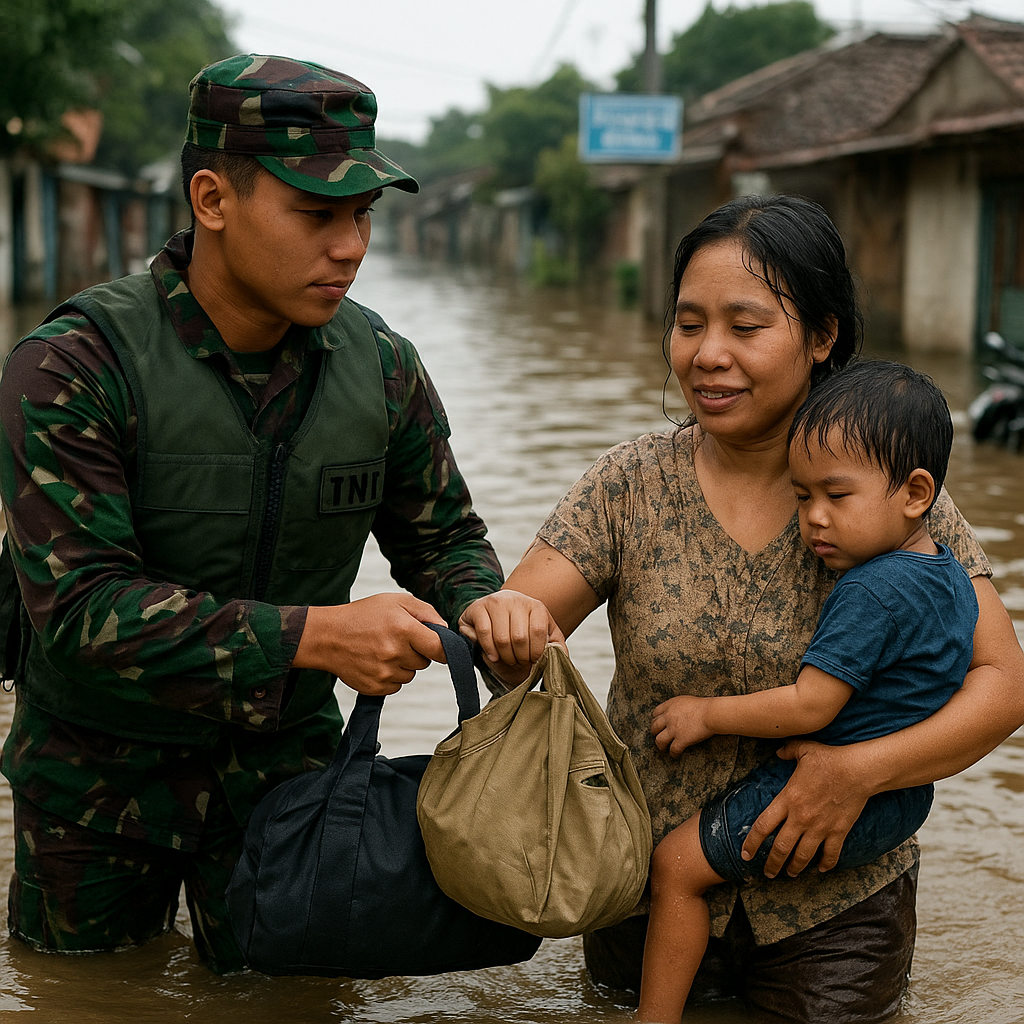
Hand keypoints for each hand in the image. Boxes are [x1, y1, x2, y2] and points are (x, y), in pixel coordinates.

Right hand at [294, 593, 445, 695]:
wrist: (327, 637)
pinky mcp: (376, 687)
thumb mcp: (395, 601)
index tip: (439, 647)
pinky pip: (396, 686)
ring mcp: (385, 673)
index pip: (440, 649)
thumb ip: (426, 612)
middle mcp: (395, 653)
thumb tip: (445, 630)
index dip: (444, 649)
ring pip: (411, 675)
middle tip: (397, 639)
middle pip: (425, 662)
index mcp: (404, 629)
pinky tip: (376, 661)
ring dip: (403, 665)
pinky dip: (390, 676)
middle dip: (417, 652)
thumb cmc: (363, 616)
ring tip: (383, 649)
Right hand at [459, 590, 563, 685]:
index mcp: (536, 606)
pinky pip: (484, 633)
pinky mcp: (477, 608)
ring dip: (505, 657)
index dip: (535, 652)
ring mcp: (495, 602)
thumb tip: (562, 659)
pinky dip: (489, 650)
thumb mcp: (544, 638)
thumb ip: (556, 648)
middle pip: (519, 638)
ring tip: (507, 659)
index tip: (533, 661)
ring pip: (501, 638)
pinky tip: (494, 656)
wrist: (498, 620)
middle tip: (518, 663)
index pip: (538, 631)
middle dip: (520, 658)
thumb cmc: (523, 632)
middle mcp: (516, 600)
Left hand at [650, 695, 713, 756]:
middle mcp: (669, 716)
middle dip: (655, 732)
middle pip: (654, 727)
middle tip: (658, 736)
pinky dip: (673, 754)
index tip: (658, 725)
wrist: (712, 713)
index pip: (656, 713)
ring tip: (663, 749)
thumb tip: (680, 713)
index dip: (656, 720)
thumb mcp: (687, 701)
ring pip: (659, 740)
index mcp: (670, 705)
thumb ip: (679, 707)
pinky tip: (675, 755)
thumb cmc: (705, 707)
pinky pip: (673, 750)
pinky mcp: (681, 739)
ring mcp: (674, 729)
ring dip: (660, 746)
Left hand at [741, 740, 871, 876]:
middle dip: (772, 864)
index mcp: (788, 800)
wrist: (857, 770)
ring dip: (795, 868)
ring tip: (790, 874)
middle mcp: (801, 818)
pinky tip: (821, 869)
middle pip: (781, 848)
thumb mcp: (803, 749)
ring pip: (803, 856)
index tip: (745, 855)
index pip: (763, 826)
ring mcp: (820, 827)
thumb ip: (787, 751)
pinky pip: (830, 854)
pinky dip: (825, 864)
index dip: (752, 843)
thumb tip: (777, 751)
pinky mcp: (838, 831)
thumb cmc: (829, 759)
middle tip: (767, 873)